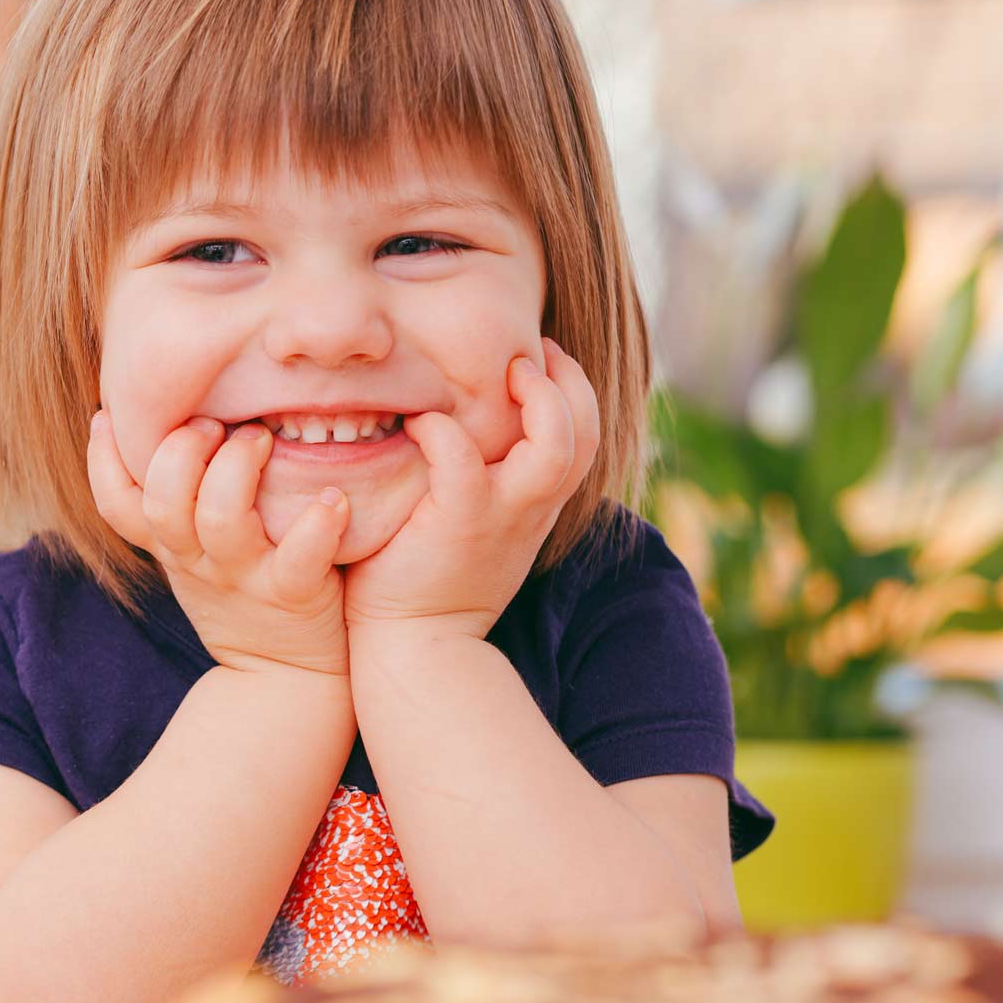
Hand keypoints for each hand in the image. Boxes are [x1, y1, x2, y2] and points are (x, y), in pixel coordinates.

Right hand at [87, 413, 353, 680]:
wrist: (285, 679)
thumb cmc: (243, 595)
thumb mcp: (194, 556)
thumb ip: (180, 503)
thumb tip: (171, 425)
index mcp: (172, 545)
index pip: (116, 504)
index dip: (102, 460)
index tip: (108, 414)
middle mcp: (198, 560)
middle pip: (163, 502)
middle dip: (182, 450)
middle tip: (215, 423)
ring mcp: (244, 577)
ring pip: (221, 519)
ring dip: (238, 468)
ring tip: (263, 439)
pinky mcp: (292, 594)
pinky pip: (299, 559)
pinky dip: (317, 525)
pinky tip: (332, 499)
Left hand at [341, 337, 598, 640]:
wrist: (416, 648)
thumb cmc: (430, 580)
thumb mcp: (478, 526)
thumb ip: (486, 481)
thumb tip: (463, 425)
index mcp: (538, 504)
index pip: (585, 435)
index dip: (573, 389)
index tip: (540, 360)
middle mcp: (532, 507)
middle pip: (586, 432)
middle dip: (568, 380)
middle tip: (529, 354)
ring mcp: (502, 515)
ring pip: (555, 446)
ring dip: (538, 398)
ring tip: (504, 373)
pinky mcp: (459, 522)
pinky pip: (462, 458)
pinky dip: (442, 430)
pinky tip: (419, 424)